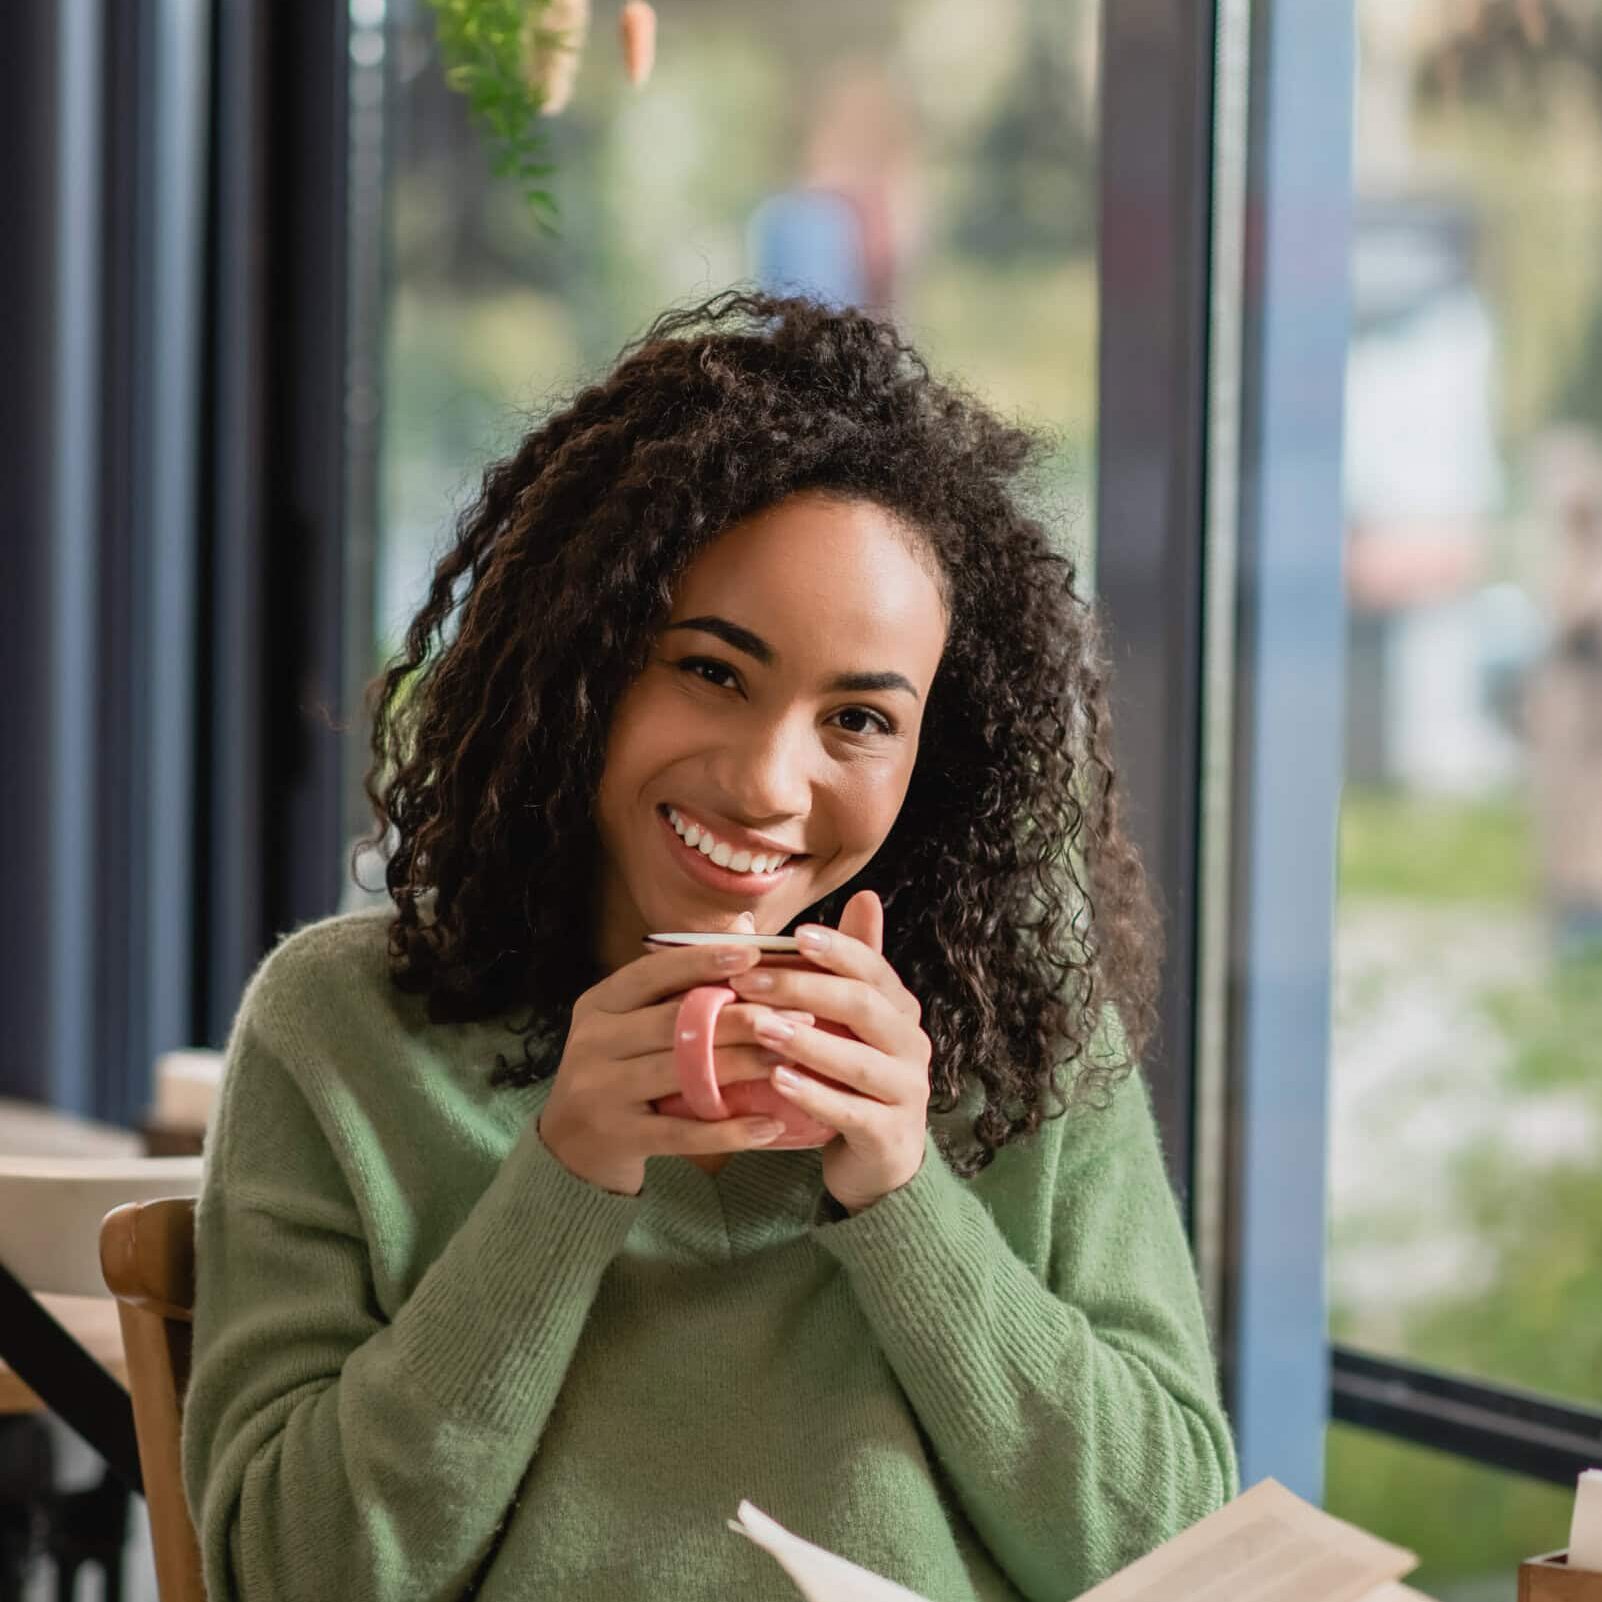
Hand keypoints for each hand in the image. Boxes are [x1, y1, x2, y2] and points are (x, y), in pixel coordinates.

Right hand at [536, 933, 814, 1195]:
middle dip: (741, 1017)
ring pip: (682, 1072)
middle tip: (796, 1014)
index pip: (652, 973)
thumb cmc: (619, 1071)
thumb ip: (681, 983)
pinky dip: (730, 1130)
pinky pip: (683, 1133)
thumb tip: (744, 926)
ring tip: (790, 1059)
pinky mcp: (618, 1135)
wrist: (571, 1146)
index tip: (754, 954)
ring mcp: (601, 1090)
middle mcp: (593, 1041)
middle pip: (675, 1022)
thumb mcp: (632, 1022)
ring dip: (743, 1065)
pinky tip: (771, 1126)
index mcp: (600, 1004)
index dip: (701, 961)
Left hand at [727, 890, 930, 1213]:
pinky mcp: (890, 1136)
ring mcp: (907, 1092)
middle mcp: (912, 1044)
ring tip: (760, 1027)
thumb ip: (833, 970)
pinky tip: (778, 1081)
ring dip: (807, 1042)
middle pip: (863, 1006)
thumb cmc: (849, 1080)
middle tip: (749, 982)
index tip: (796, 934)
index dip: (838, 949)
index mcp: (899, 1009)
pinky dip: (815, 1095)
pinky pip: (852, 1112)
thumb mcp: (842, 1025)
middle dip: (805, 989)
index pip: (873, 968)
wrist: (877, 1161)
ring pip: (859, 1061)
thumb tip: (843, 898)